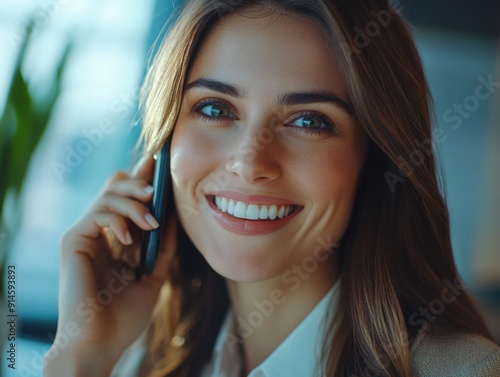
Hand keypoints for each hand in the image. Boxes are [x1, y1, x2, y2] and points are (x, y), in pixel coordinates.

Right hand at [44, 155, 175, 375]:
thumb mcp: (153, 275)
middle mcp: (99, 232)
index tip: (161, 164)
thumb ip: (162, 246)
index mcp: (115, 239)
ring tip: (150, 222)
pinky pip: (98, 212)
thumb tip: (175, 217)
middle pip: (116, 186)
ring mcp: (85, 234)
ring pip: (108, 194)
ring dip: (134, 203)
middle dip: (140, 183)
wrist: (101, 343)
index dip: (143, 179)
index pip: (128, 199)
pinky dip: (118, 219)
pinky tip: (130, 239)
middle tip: (156, 192)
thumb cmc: (124, 314)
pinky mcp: (74, 240)